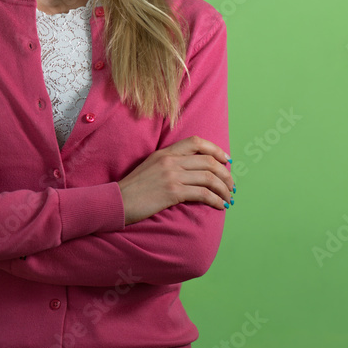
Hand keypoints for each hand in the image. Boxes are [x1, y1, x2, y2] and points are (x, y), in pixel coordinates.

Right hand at [117, 136, 232, 225]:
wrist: (117, 201)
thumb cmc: (133, 189)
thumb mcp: (150, 168)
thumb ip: (169, 165)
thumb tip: (192, 171)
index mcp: (164, 153)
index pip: (196, 142)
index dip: (216, 149)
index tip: (226, 160)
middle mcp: (170, 161)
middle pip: (208, 161)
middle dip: (225, 174)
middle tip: (231, 185)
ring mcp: (171, 176)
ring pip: (209, 177)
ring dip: (224, 188)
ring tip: (229, 197)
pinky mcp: (172, 192)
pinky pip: (203, 194)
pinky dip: (216, 200)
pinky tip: (220, 206)